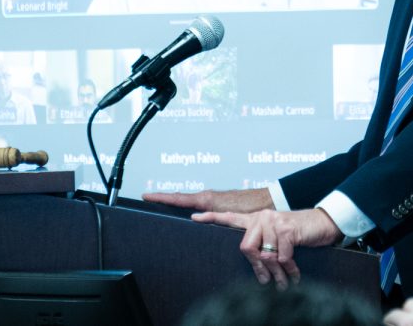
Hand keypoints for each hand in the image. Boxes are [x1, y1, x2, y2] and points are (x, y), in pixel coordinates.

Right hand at [142, 187, 272, 212]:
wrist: (267, 203)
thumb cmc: (251, 208)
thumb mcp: (229, 213)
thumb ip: (213, 215)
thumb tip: (194, 217)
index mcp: (207, 199)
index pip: (178, 198)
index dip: (161, 198)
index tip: (145, 195)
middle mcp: (207, 198)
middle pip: (179, 198)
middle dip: (163, 198)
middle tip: (146, 199)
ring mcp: (211, 200)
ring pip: (188, 201)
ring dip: (174, 202)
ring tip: (159, 205)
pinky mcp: (217, 204)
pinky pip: (196, 204)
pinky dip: (186, 205)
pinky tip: (185, 214)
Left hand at [191, 208, 341, 289]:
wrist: (323, 224)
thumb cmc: (300, 234)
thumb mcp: (278, 241)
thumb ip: (264, 248)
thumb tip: (258, 270)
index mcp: (257, 219)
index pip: (230, 217)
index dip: (211, 218)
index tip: (194, 218)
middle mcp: (263, 217)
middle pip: (246, 247)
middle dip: (258, 267)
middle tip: (267, 280)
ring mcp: (275, 221)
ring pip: (266, 256)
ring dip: (278, 273)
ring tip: (284, 283)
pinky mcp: (288, 229)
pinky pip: (282, 257)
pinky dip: (290, 268)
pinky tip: (295, 273)